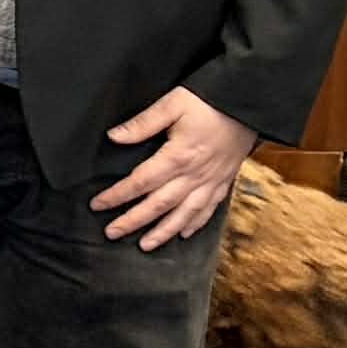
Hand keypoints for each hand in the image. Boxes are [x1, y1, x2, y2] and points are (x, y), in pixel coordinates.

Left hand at [95, 86, 257, 248]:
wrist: (249, 105)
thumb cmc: (208, 102)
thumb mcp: (172, 104)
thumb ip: (142, 123)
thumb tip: (114, 137)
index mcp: (178, 157)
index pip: (141, 182)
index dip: (118, 195)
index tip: (97, 205)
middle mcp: (195, 175)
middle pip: (159, 205)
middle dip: (134, 221)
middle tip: (111, 233)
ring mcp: (211, 182)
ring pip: (184, 214)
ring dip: (164, 232)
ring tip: (144, 246)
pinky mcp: (224, 182)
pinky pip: (209, 210)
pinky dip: (195, 224)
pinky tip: (183, 234)